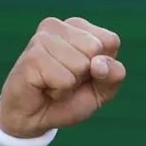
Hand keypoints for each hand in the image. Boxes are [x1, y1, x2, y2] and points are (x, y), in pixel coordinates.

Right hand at [0, 17, 125, 137]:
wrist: (34, 119)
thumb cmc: (69, 99)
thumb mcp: (102, 90)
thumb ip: (113, 74)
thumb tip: (99, 64)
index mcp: (78, 27)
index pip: (110, 41)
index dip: (104, 67)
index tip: (85, 74)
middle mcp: (57, 27)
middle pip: (96, 49)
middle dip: (86, 75)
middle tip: (66, 81)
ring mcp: (42, 39)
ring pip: (80, 65)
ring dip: (71, 85)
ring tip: (53, 84)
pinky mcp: (32, 57)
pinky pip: (65, 80)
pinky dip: (59, 92)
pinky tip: (44, 88)